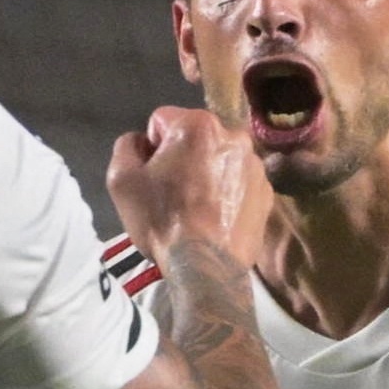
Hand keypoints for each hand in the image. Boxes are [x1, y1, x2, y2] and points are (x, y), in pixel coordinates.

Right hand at [107, 107, 270, 268]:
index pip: (162, 120)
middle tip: (173, 194)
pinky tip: (215, 217)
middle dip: (181, 157)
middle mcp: (234, 135)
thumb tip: (142, 142)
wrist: (207, 268)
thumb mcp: (121, 180)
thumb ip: (127, 146)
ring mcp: (255, 165)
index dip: (151, 148)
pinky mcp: (267, 192)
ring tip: (196, 209)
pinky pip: (238, 181)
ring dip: (206, 173)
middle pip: (194, 138)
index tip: (152, 176)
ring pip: (218, 159)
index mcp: (198, 124)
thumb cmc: (161, 221)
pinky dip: (227, 192)